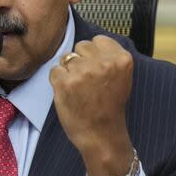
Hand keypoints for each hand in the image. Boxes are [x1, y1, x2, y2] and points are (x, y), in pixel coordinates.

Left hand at [49, 35, 134, 175]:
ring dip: (68, 71)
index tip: (96, 67)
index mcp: (121, 59)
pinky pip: (54, 71)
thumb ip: (110, 59)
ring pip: (66, 58)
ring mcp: (82, 72)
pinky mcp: (64, 82)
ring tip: (78, 89)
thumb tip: (92, 45)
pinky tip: (68, 94)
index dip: (94, 54)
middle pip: (81, 46)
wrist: (101, 135)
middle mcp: (102, 62)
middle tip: (87, 81)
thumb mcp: (122, 78)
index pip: (99, 40)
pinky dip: (57, 81)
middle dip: (81, 60)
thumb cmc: (110, 108)